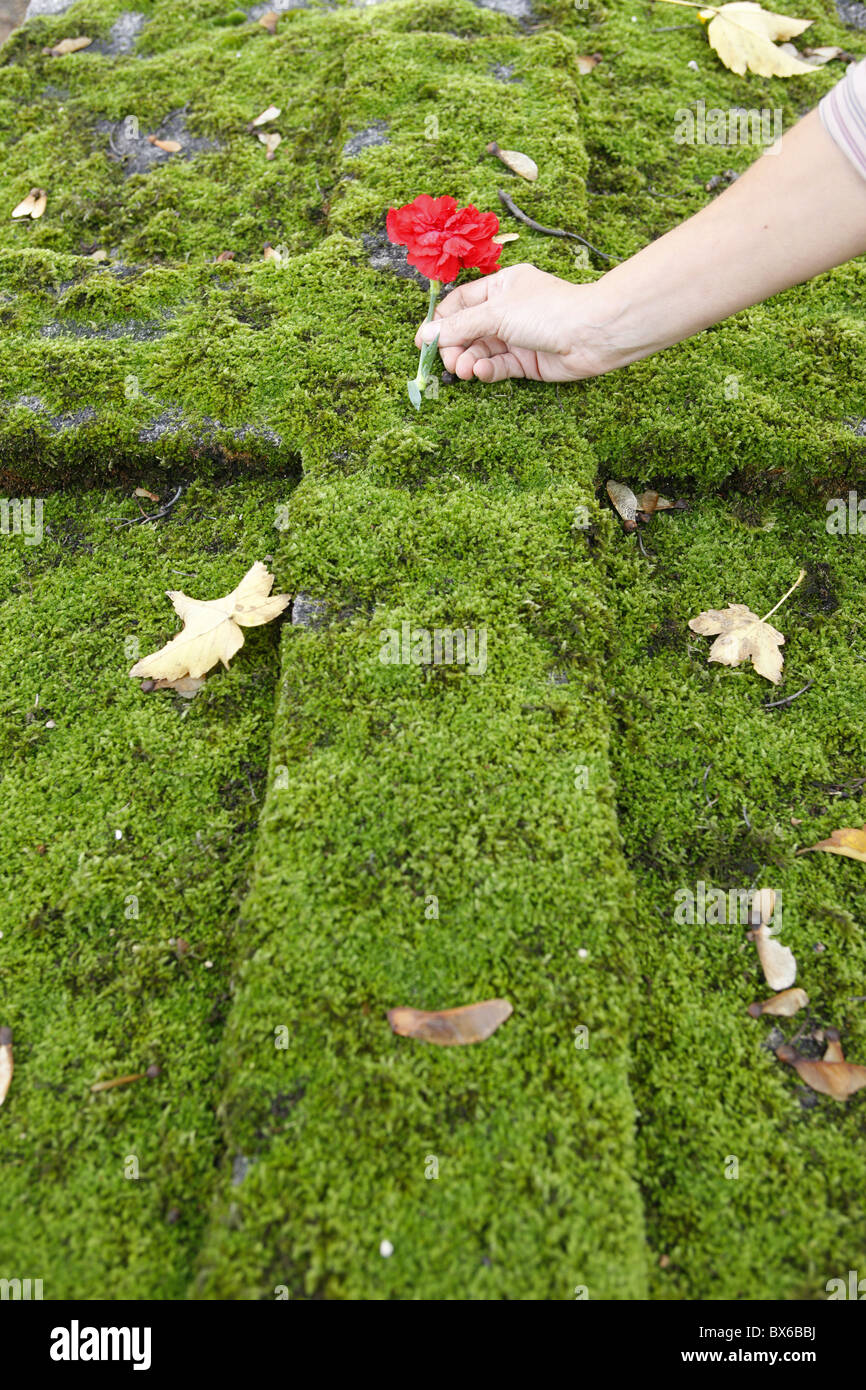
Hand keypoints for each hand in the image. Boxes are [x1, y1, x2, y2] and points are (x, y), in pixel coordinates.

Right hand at [414, 263, 621, 382]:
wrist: (592, 334)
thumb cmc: (548, 311)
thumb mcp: (496, 313)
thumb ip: (459, 326)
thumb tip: (426, 335)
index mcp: (500, 287)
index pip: (460, 304)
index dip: (441, 322)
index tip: (424, 342)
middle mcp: (507, 310)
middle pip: (467, 330)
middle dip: (454, 347)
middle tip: (448, 362)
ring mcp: (517, 337)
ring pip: (481, 351)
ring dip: (469, 361)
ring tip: (465, 370)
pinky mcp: (527, 361)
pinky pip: (499, 366)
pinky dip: (488, 371)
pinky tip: (483, 373)